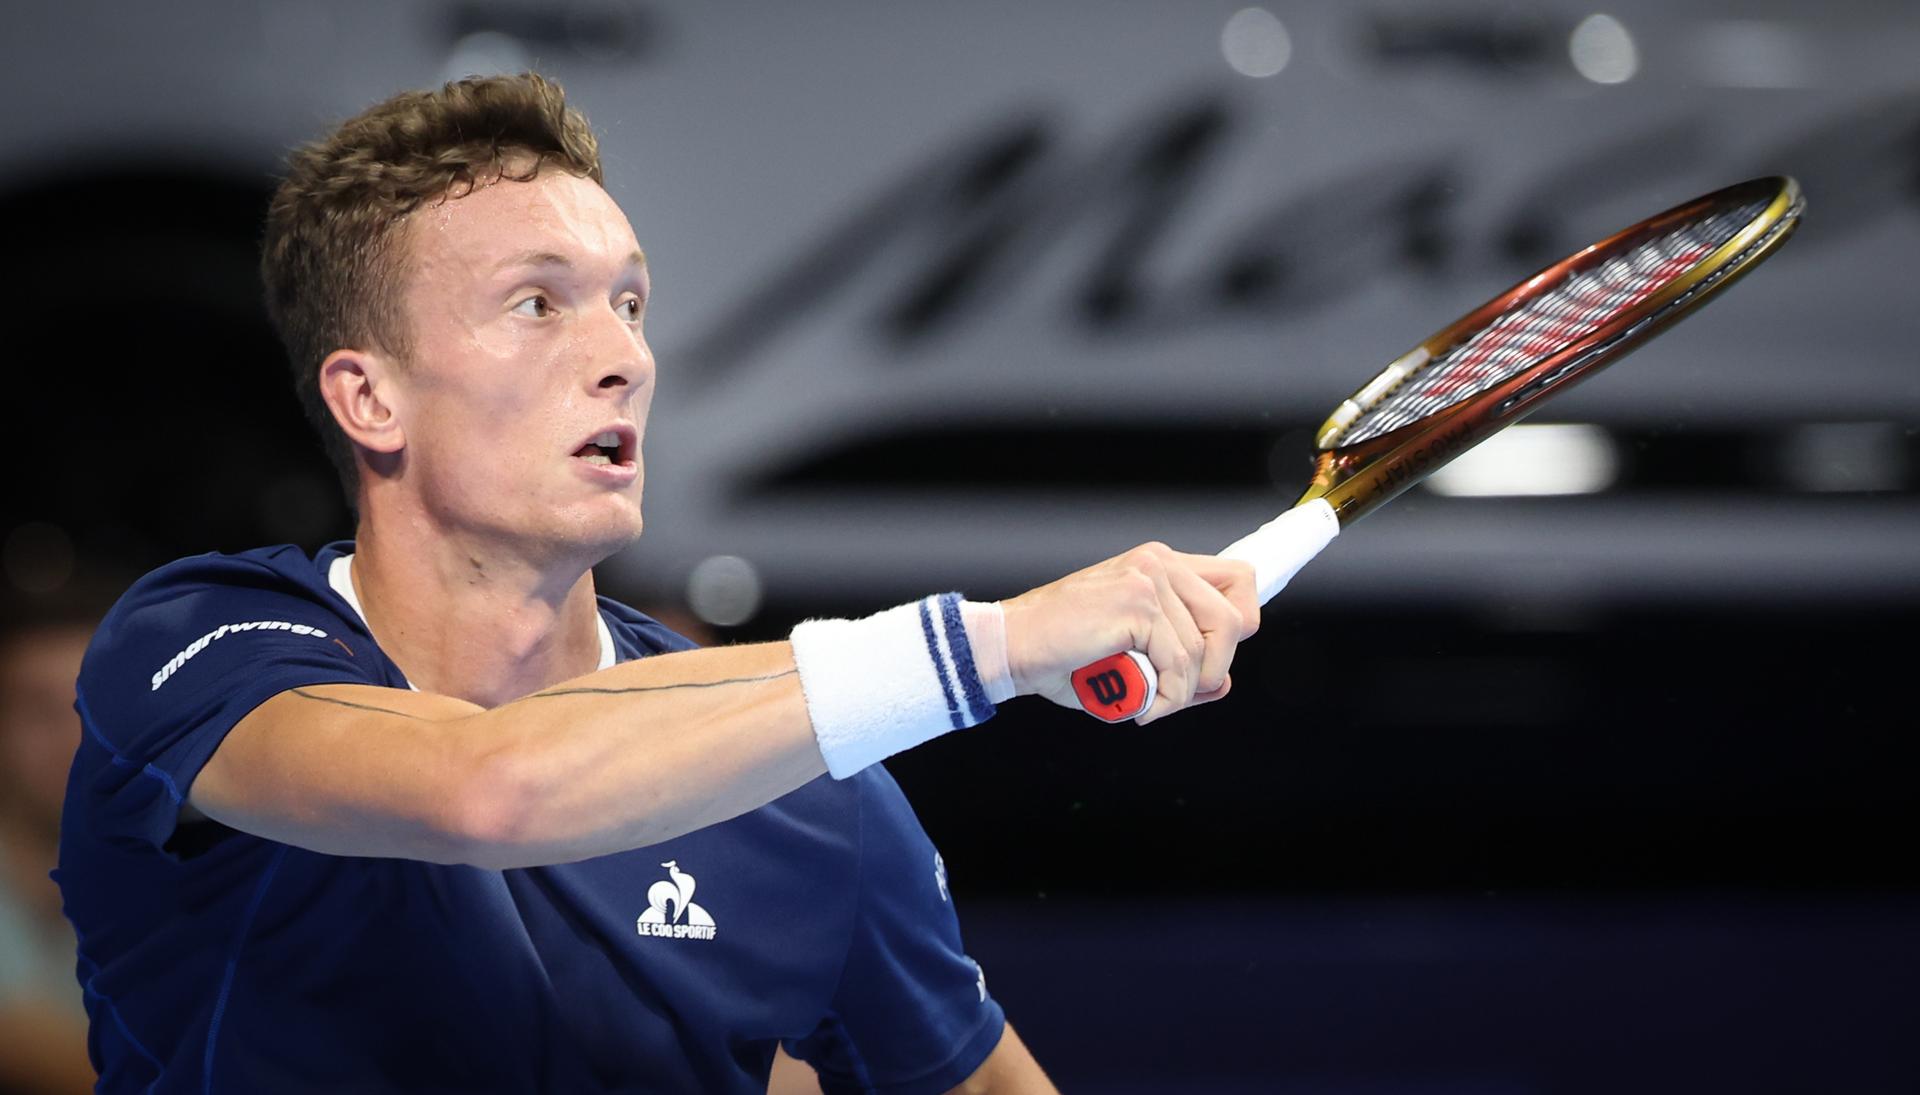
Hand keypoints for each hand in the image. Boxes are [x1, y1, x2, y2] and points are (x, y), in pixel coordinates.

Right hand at [1001, 543, 1258, 724]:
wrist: (1010, 648)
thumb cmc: (1062, 655)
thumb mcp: (1131, 658)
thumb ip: (1179, 667)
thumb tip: (1221, 683)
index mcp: (1159, 565)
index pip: (1238, 578)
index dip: (1241, 622)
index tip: (1216, 660)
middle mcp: (1159, 563)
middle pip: (1234, 620)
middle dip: (1213, 669)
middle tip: (1174, 694)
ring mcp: (1149, 580)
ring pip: (1206, 649)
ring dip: (1181, 692)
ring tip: (1146, 702)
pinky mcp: (1137, 605)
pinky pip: (1178, 664)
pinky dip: (1164, 698)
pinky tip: (1138, 704)